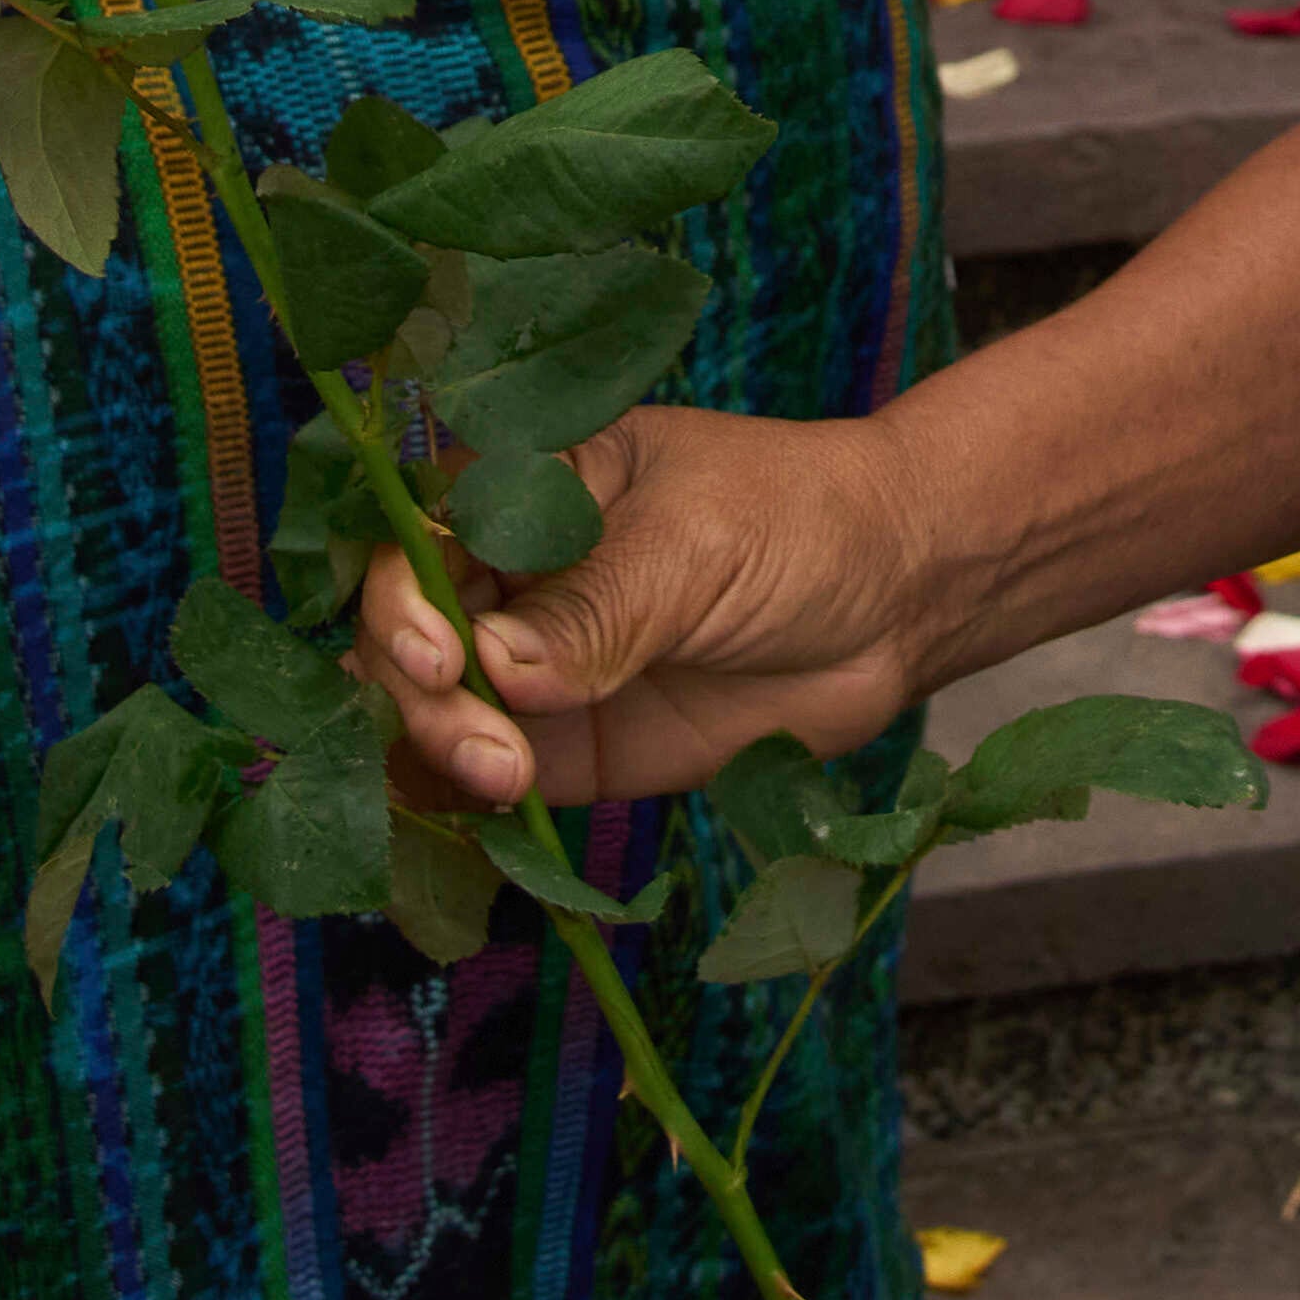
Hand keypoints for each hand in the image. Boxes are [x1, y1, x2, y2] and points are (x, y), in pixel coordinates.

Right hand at [348, 404, 948, 817]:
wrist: (897, 598)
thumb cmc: (800, 521)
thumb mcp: (697, 545)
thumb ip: (599, 609)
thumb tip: (498, 670)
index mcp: (527, 486)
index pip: (416, 535)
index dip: (402, 596)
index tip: (441, 653)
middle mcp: (511, 575)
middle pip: (407, 633)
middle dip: (420, 691)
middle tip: (488, 742)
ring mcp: (534, 666)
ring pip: (433, 710)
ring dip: (443, 749)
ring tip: (508, 775)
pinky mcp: (570, 747)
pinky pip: (487, 776)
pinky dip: (464, 801)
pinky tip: (485, 814)